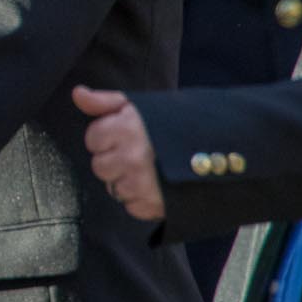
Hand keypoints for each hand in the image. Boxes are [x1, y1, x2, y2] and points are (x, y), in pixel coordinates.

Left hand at [73, 85, 164, 220]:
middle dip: (114, 160)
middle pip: (100, 167)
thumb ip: (105, 101)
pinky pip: (132, 208)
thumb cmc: (176, 124)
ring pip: (114, 189)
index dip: (107, 137)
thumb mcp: (140, 106)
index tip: (125, 136)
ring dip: (128, 182)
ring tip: (150, 170)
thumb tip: (78, 94)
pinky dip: (142, 200)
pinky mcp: (156, 205)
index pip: (92, 140)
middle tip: (138, 154)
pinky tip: (157, 186)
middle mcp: (131, 158)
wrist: (223, 149)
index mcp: (126, 129)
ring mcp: (143, 184)